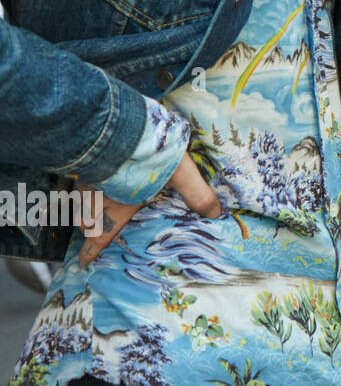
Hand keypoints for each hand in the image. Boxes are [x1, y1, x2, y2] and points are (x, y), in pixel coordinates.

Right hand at [77, 153, 221, 265]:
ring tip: (86, 211)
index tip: (84, 261)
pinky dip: (81, 185)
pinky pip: (79, 178)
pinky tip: (88, 176)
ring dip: (82, 208)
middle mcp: (99, 195)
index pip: (103, 235)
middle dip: (87, 230)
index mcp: (121, 204)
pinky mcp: (85, 159)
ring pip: (79, 199)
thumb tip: (216, 213)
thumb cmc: (150, 154)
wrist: (118, 125)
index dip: (92, 250)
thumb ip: (197, 194)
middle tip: (88, 234)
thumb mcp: (181, 174)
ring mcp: (89, 177)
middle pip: (86, 220)